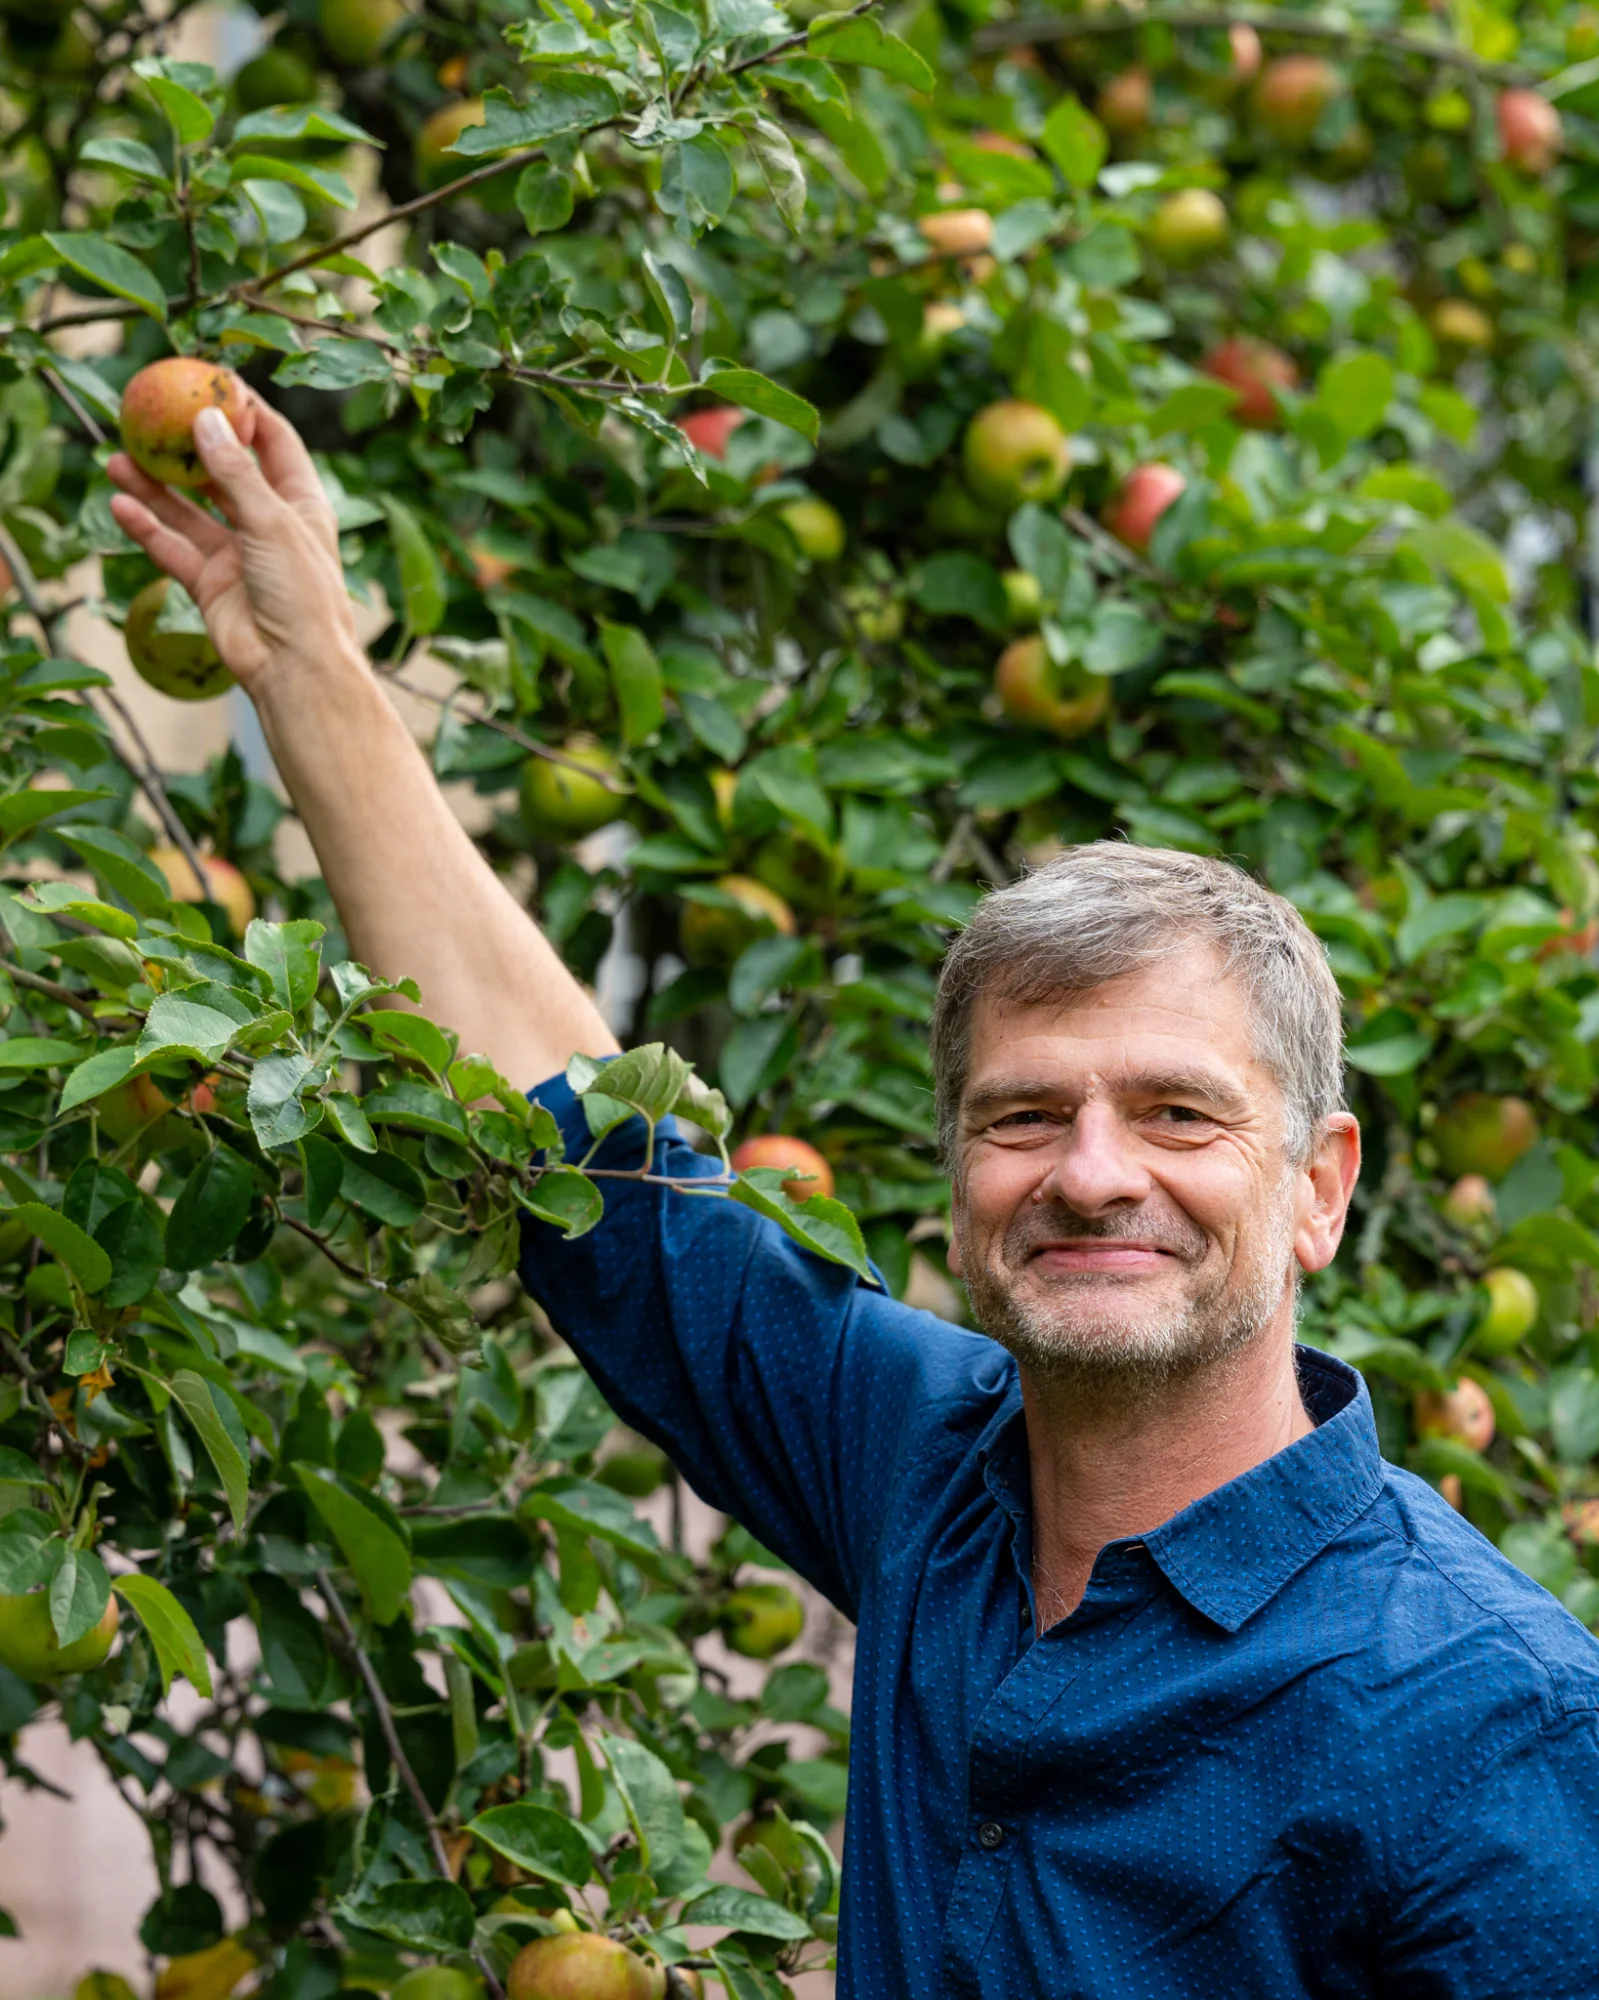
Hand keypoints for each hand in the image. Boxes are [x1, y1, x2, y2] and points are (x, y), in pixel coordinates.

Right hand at [108, 398, 361, 695]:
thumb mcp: (272, 522)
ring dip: (154, 487)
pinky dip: (147, 529)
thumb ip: (235, 473)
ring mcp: (238, 555)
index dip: (245, 411)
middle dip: (186, 447)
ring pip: (189, 512)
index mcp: (301, 504)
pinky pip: (173, 549)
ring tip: (116, 459)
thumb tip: (206, 419)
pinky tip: (120, 505)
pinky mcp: (211, 585)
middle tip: (150, 417)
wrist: (295, 668)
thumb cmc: (303, 594)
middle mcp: (268, 525)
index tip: (211, 382)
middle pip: (222, 474)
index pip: (274, 443)